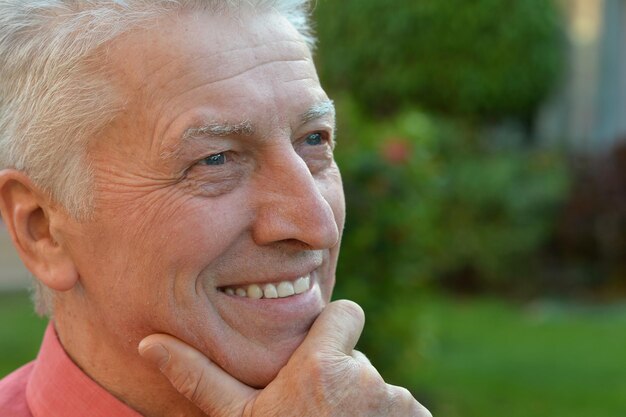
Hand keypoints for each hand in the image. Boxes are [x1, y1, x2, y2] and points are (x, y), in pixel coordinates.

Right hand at [139, 300, 430, 416]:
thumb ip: (198, 376)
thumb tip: (147, 340)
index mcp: (324, 365)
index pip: (348, 313)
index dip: (334, 329)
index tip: (320, 354)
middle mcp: (368, 377)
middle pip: (357, 360)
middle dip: (342, 381)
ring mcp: (400, 403)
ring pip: (380, 391)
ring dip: (364, 408)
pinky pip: (405, 412)